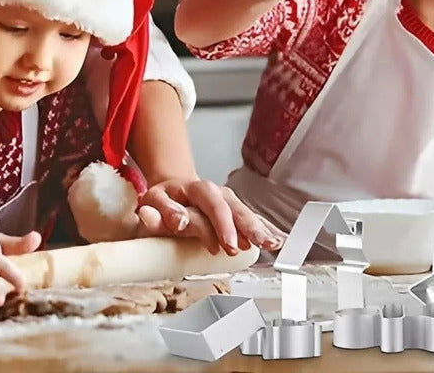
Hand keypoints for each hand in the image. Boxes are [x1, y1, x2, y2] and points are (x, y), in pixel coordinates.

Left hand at [136, 178, 283, 254]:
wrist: (171, 192)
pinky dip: (266, 229)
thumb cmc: (162, 201)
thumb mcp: (153, 203)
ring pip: (247, 214)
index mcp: (197, 188)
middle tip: (257, 245)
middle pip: (236, 208)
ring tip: (274, 243)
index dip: (222, 224)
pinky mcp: (235, 213)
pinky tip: (280, 239)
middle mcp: (217, 193)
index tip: (227, 245)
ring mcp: (228, 203)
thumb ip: (161, 212)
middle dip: (247, 227)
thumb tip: (177, 220)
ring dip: (261, 229)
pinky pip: (253, 220)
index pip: (213, 203)